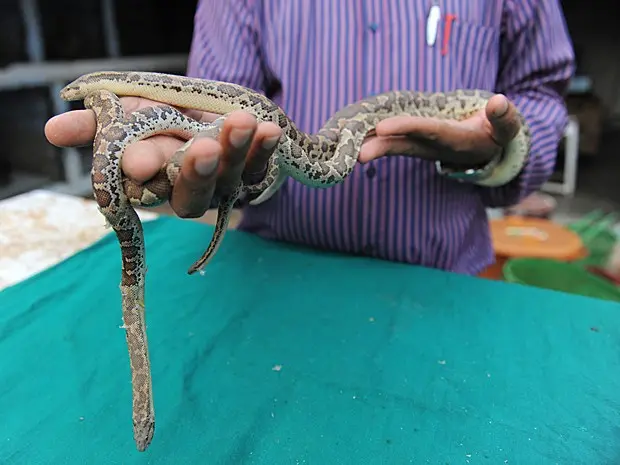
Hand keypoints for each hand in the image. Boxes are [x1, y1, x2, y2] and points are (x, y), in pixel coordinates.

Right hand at [44, 97, 281, 217]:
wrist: (211, 114)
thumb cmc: (163, 119)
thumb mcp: (127, 114)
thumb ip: (97, 123)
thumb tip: (54, 130)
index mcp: (154, 181)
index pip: (146, 183)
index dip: (144, 171)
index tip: (139, 160)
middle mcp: (189, 189)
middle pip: (193, 193)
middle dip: (196, 172)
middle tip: (203, 150)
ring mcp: (223, 184)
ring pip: (230, 177)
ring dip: (237, 152)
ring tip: (243, 124)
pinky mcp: (252, 173)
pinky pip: (260, 165)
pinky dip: (265, 148)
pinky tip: (269, 130)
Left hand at [359, 94, 520, 166]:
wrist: (487, 149)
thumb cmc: (497, 133)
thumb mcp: (506, 127)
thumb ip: (504, 117)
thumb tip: (499, 102)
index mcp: (453, 140)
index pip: (426, 131)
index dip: (405, 128)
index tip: (382, 127)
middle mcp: (433, 146)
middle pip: (402, 145)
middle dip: (378, 147)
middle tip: (354, 153)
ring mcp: (421, 146)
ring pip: (392, 144)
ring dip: (369, 145)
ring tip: (344, 145)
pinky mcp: (414, 142)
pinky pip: (390, 141)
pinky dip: (372, 138)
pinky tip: (352, 137)